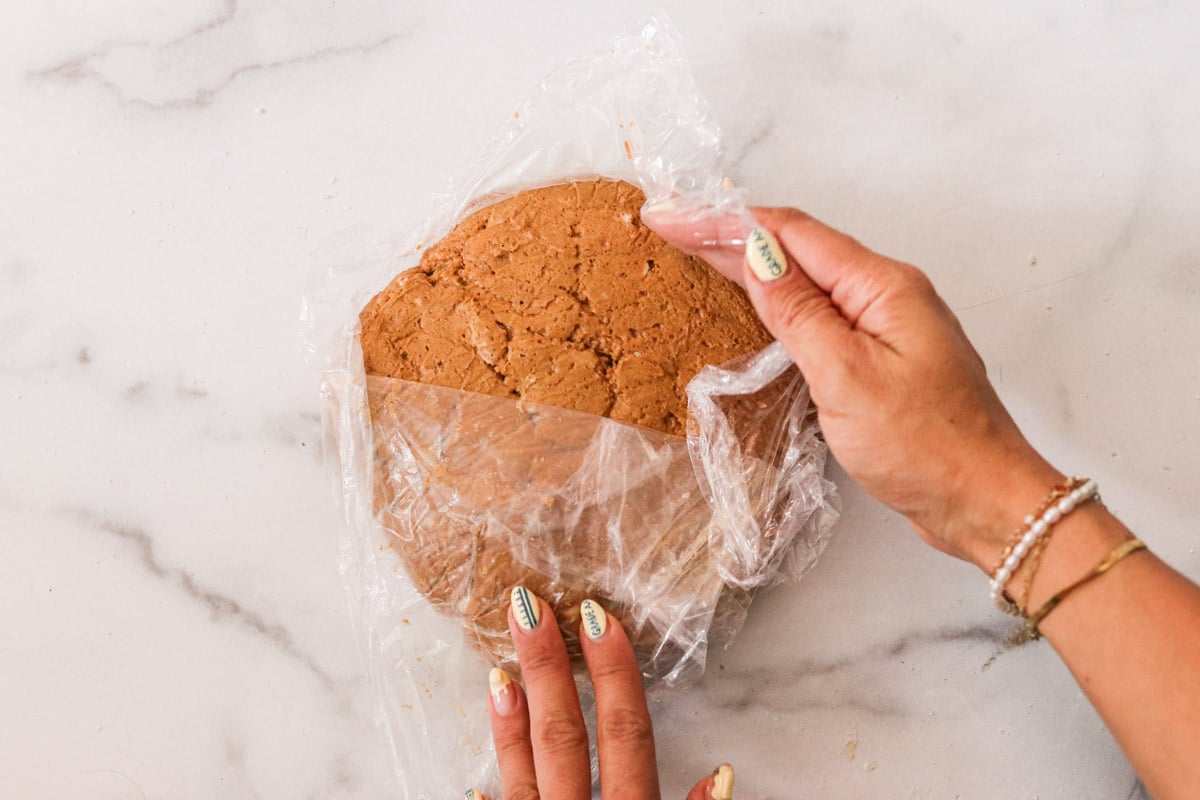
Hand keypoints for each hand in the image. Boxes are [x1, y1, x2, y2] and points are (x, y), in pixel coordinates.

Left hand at [478, 586, 733, 799]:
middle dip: (547, 670)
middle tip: (527, 608)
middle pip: (564, 739)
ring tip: (499, 672)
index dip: (614, 675)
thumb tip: (724, 771)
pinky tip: (475, 781)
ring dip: (511, 726)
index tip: (598, 618)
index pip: (625, 735)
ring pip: (523, 777)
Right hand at [644, 206, 1061, 569]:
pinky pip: (822, 315)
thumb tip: (757, 257)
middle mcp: (887, 294)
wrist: (983, 501)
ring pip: (808, 280)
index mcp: (881, 285)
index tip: (670, 218)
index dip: (725, 222)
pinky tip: (755, 307)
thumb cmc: (924, 445)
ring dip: (754, 265)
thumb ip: (799, 313)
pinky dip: (779, 303)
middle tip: (672, 229)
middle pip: (798, 249)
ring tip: (699, 256)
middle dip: (733, 235)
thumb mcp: (847, 376)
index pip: (789, 233)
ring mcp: (887, 326)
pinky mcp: (883, 358)